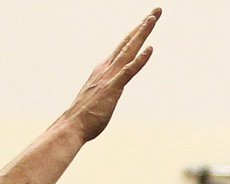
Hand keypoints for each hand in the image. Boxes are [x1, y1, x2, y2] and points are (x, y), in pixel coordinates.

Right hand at [61, 9, 158, 141]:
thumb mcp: (99, 97)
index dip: (136, 32)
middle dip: (143, 25)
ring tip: (153, 18)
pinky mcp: (113, 88)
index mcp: (104, 68)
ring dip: (142, 33)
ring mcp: (110, 76)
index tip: (147, 20)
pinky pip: (129, 71)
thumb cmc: (86, 115)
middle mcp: (107, 67)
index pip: (124, 46)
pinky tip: (150, 49)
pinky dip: (140, 59)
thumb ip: (107, 88)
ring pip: (129, 50)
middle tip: (156, 11)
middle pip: (129, 41)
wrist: (72, 126)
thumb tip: (111, 89)